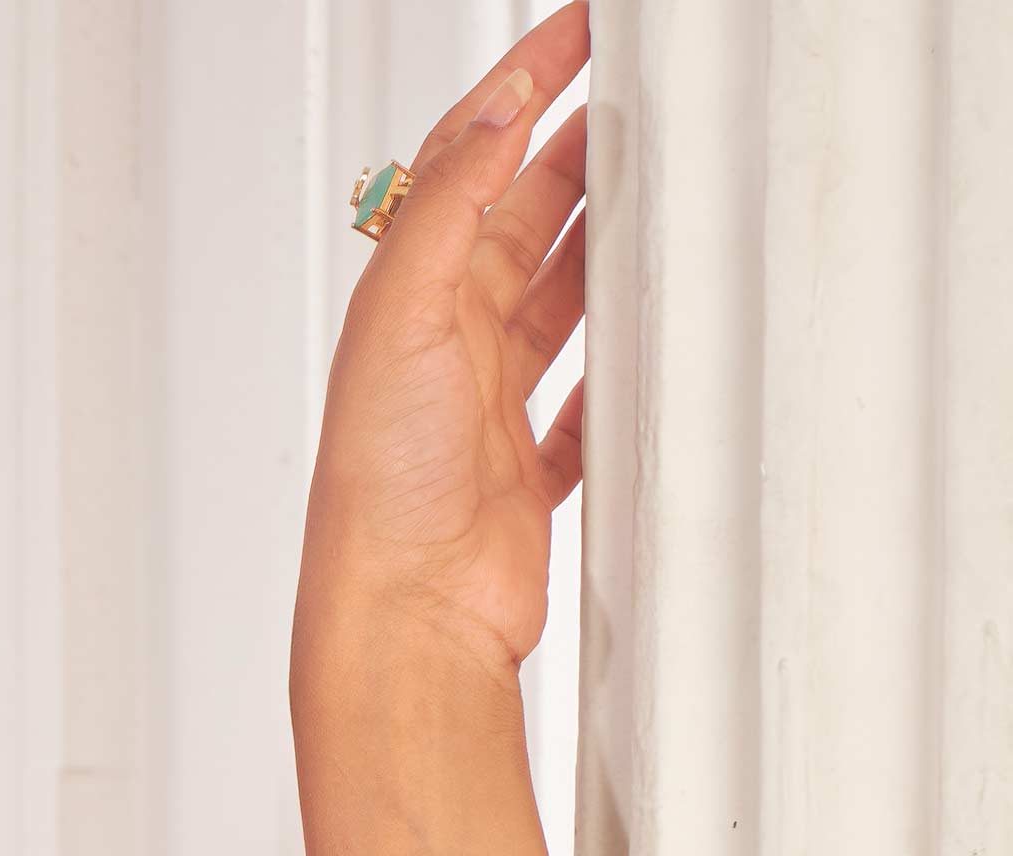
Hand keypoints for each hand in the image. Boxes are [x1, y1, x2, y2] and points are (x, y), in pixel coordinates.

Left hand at [298, 7, 590, 692]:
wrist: (400, 622)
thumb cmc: (379, 494)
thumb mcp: (402, 320)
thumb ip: (445, 210)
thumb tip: (491, 114)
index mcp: (405, 306)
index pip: (466, 165)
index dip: (521, 89)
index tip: (579, 33)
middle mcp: (439, 354)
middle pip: (518, 223)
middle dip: (571, 152)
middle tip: (633, 97)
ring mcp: (482, 416)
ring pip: (553, 304)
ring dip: (597, 247)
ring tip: (651, 191)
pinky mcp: (520, 480)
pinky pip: (575, 411)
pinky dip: (606, 372)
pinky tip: (637, 350)